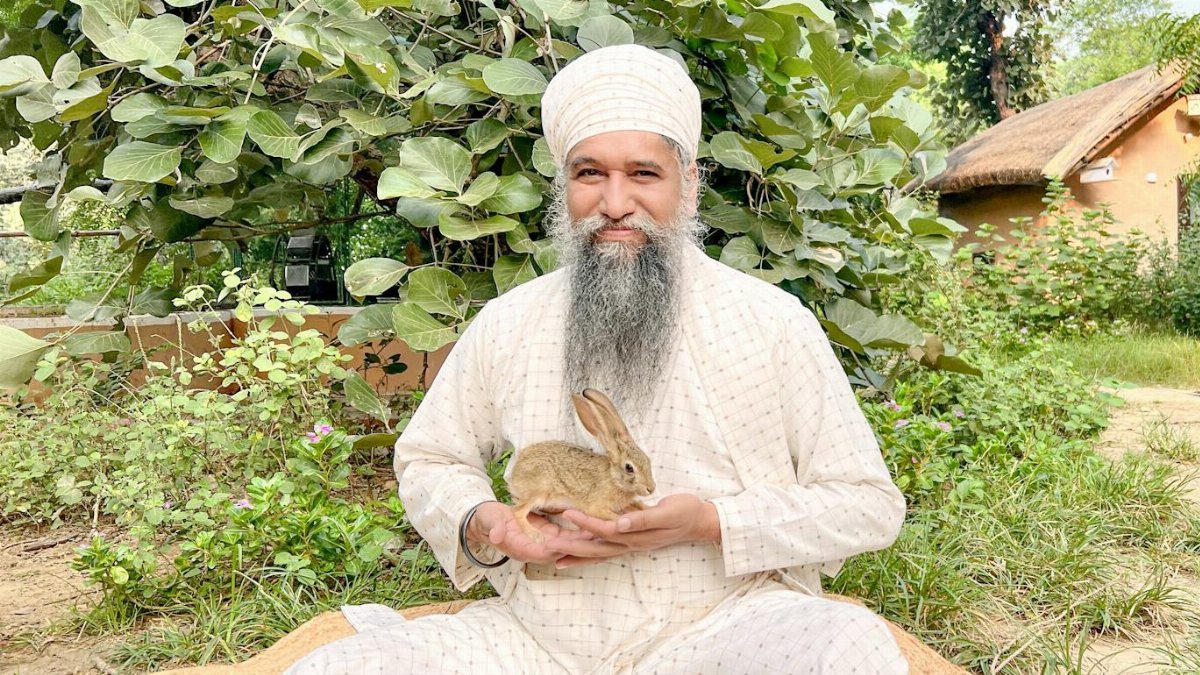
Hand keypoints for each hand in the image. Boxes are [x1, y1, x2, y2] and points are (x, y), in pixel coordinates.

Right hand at [467, 501, 594, 564]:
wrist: (485, 521)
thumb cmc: (485, 520)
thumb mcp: (488, 521)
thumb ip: (493, 528)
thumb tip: (495, 535)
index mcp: (524, 549)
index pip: (549, 552)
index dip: (565, 547)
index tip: (581, 541)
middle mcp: (537, 550)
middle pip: (565, 550)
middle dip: (585, 545)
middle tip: (604, 537)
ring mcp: (544, 543)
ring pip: (570, 544)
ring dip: (587, 539)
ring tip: (607, 530)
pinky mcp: (548, 534)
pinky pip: (568, 535)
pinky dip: (581, 531)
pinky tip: (596, 523)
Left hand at [546, 494, 720, 568]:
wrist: (699, 521)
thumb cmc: (684, 512)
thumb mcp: (668, 512)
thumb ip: (643, 519)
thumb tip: (620, 524)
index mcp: (637, 536)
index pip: (606, 531)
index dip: (586, 523)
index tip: (568, 513)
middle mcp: (629, 544)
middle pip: (595, 549)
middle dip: (570, 547)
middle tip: (546, 544)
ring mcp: (629, 545)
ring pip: (596, 553)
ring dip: (575, 554)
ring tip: (552, 555)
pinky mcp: (629, 541)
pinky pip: (603, 550)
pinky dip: (586, 554)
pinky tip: (574, 553)